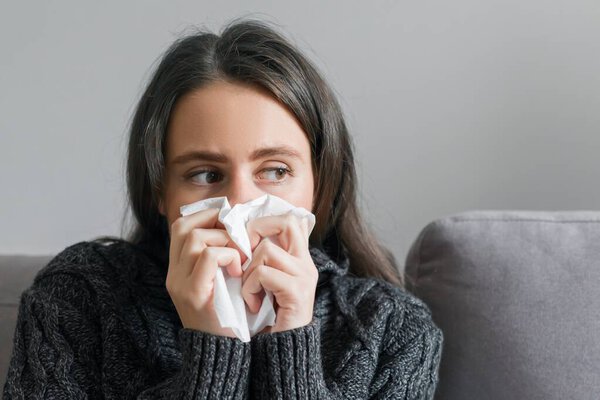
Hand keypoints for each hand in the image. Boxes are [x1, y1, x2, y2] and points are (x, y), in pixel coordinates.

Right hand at [165, 208, 244, 337]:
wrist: (221, 354)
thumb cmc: (228, 316)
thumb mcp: (220, 282)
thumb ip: (219, 258)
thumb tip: (235, 225)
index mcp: (178, 269)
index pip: (180, 225)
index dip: (205, 216)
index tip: (229, 222)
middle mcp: (174, 275)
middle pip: (184, 227)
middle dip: (214, 222)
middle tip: (236, 234)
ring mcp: (180, 285)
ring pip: (195, 238)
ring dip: (224, 240)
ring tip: (240, 255)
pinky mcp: (194, 295)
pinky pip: (208, 257)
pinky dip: (228, 256)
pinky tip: (238, 269)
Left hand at [241, 214, 317, 333]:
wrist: (282, 350)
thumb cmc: (268, 315)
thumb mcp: (265, 281)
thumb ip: (261, 259)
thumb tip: (238, 234)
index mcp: (299, 257)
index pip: (290, 218)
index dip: (263, 223)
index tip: (246, 244)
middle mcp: (306, 262)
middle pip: (287, 221)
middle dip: (257, 231)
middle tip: (244, 254)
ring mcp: (304, 276)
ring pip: (267, 250)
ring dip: (247, 271)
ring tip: (249, 291)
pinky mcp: (297, 292)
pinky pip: (264, 274)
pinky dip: (250, 288)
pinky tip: (253, 304)